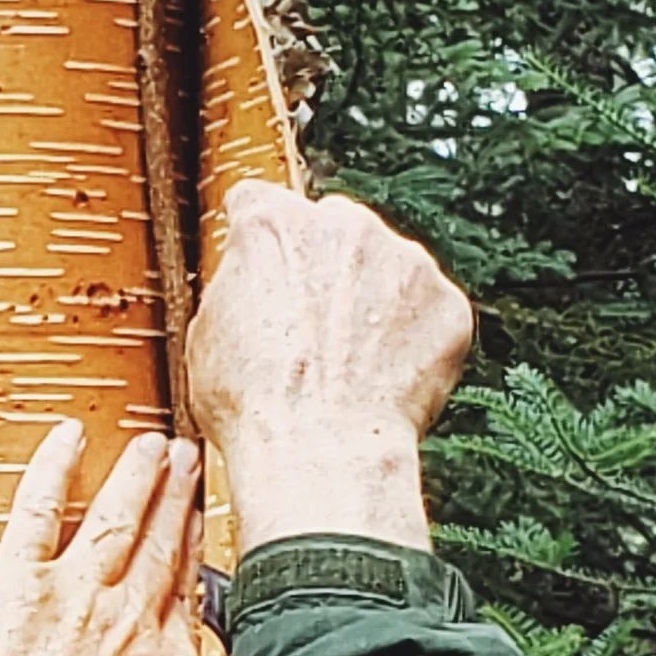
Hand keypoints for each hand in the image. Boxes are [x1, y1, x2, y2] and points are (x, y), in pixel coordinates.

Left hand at [0, 423, 201, 655]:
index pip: (193, 590)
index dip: (199, 547)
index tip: (204, 521)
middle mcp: (132, 619)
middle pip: (165, 543)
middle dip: (180, 495)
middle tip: (191, 460)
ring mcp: (77, 594)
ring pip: (117, 517)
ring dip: (138, 475)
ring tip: (153, 445)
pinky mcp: (19, 584)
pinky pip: (38, 511)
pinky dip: (52, 469)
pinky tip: (67, 438)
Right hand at [186, 182, 472, 558]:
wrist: (320, 452)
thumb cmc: (253, 406)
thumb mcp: (207, 337)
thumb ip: (237, 286)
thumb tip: (251, 280)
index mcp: (271, 224)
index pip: (260, 203)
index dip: (260, 242)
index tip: (265, 269)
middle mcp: (344, 224)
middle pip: (334, 229)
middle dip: (324, 267)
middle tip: (311, 331)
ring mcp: (405, 260)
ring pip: (388, 266)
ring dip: (373, 299)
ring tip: (350, 364)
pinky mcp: (447, 302)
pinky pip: (428, 310)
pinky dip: (414, 337)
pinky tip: (386, 378)